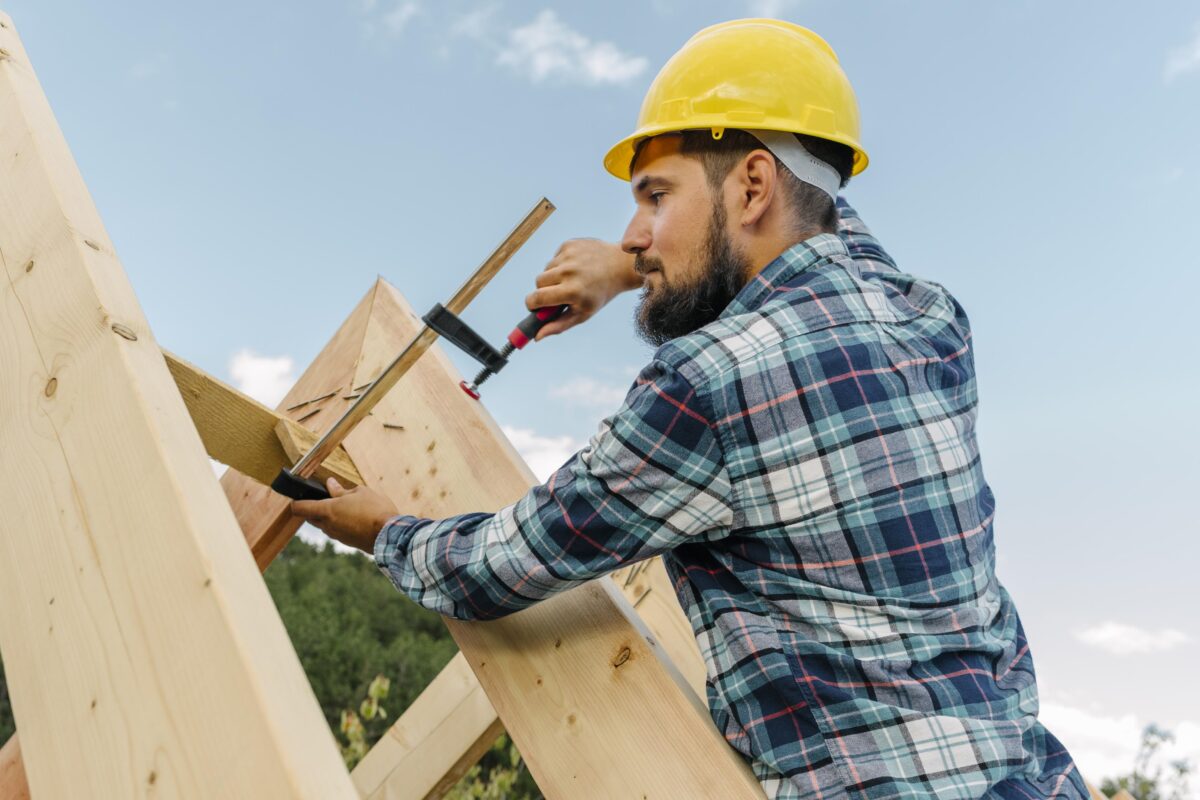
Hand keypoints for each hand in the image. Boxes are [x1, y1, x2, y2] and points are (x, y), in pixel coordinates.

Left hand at [290, 478, 398, 553]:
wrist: (390, 534)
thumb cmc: (375, 509)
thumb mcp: (359, 492)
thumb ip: (341, 489)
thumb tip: (330, 484)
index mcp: (327, 510)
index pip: (300, 508)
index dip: (295, 501)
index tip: (297, 496)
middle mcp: (328, 525)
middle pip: (310, 518)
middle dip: (313, 508)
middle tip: (324, 497)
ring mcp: (337, 536)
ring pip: (324, 525)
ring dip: (328, 517)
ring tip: (343, 506)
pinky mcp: (347, 542)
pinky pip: (337, 531)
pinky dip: (340, 524)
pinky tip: (353, 517)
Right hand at [524, 239, 640, 339]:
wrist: (619, 266)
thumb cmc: (600, 294)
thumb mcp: (582, 313)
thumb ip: (558, 325)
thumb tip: (537, 336)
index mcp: (572, 291)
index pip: (537, 298)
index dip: (531, 304)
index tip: (533, 306)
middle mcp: (569, 271)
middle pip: (538, 282)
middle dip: (544, 290)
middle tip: (558, 293)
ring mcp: (569, 255)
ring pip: (546, 269)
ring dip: (553, 276)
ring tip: (572, 279)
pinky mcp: (569, 244)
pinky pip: (554, 258)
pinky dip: (561, 264)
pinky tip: (577, 266)